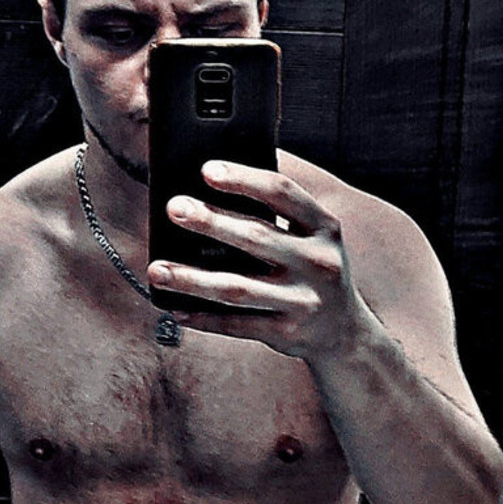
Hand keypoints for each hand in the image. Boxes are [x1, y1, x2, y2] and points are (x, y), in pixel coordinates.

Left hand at [147, 160, 370, 360]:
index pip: (282, 194)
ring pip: (237, 287)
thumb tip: (213, 182)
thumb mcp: (312, 236)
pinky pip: (236, 324)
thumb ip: (277, 212)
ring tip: (156, 269)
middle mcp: (318, 262)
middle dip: (211, 221)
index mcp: (324, 227)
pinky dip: (203, 317)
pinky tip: (175, 306)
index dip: (244, 179)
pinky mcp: (287, 333)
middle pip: (256, 237)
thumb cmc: (311, 268)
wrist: (345, 331)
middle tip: (174, 207)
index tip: (206, 170)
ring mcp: (304, 301)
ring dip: (191, 278)